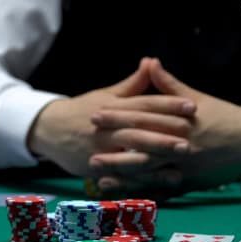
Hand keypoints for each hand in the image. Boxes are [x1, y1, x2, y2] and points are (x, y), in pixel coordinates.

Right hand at [28, 58, 195, 176]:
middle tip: (190, 138)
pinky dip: (143, 179)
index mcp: (112, 106)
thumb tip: (151, 61)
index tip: (191, 106)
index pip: (143, 104)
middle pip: (139, 131)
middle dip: (164, 136)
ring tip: (181, 161)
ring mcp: (101, 150)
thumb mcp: (106, 94)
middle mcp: (107, 128)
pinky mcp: (97, 168)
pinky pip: (123, 176)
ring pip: (131, 155)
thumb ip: (132, 84)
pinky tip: (162, 180)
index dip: (168, 105)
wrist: (49, 129)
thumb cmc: (83, 110)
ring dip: (157, 159)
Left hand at [90, 58, 240, 192]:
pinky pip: (161, 188)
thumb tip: (150, 61)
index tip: (96, 111)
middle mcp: (180, 144)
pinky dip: (141, 190)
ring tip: (97, 171)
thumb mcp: (196, 98)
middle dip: (114, 144)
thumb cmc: (223, 116)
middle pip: (142, 144)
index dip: (118, 114)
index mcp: (180, 121)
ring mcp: (184, 165)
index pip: (143, 116)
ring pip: (148, 170)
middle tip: (89, 142)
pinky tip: (124, 192)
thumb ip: (169, 84)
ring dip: (122, 171)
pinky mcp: (189, 181)